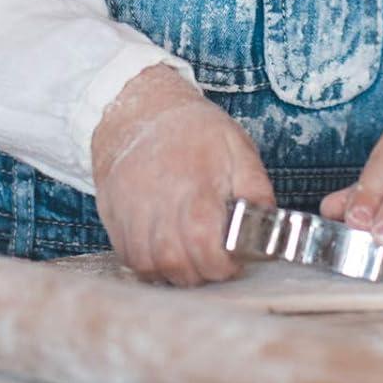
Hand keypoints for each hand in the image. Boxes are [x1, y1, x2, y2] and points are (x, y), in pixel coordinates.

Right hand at [90, 63, 275, 285]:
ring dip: (172, 273)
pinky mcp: (113, 212)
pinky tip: (164, 252)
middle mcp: (158, 197)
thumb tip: (269, 226)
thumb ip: (255, 188)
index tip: (231, 262)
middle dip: (199, 274)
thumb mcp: (237, 147)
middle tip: (211, 262)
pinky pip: (127, 256)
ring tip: (189, 259)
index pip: (203, 239)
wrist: (143, 109)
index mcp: (195, 181)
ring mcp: (131, 206)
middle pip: (173, 259)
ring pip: (147, 263)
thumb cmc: (195, 130)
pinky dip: (148, 265)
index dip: (219, 263)